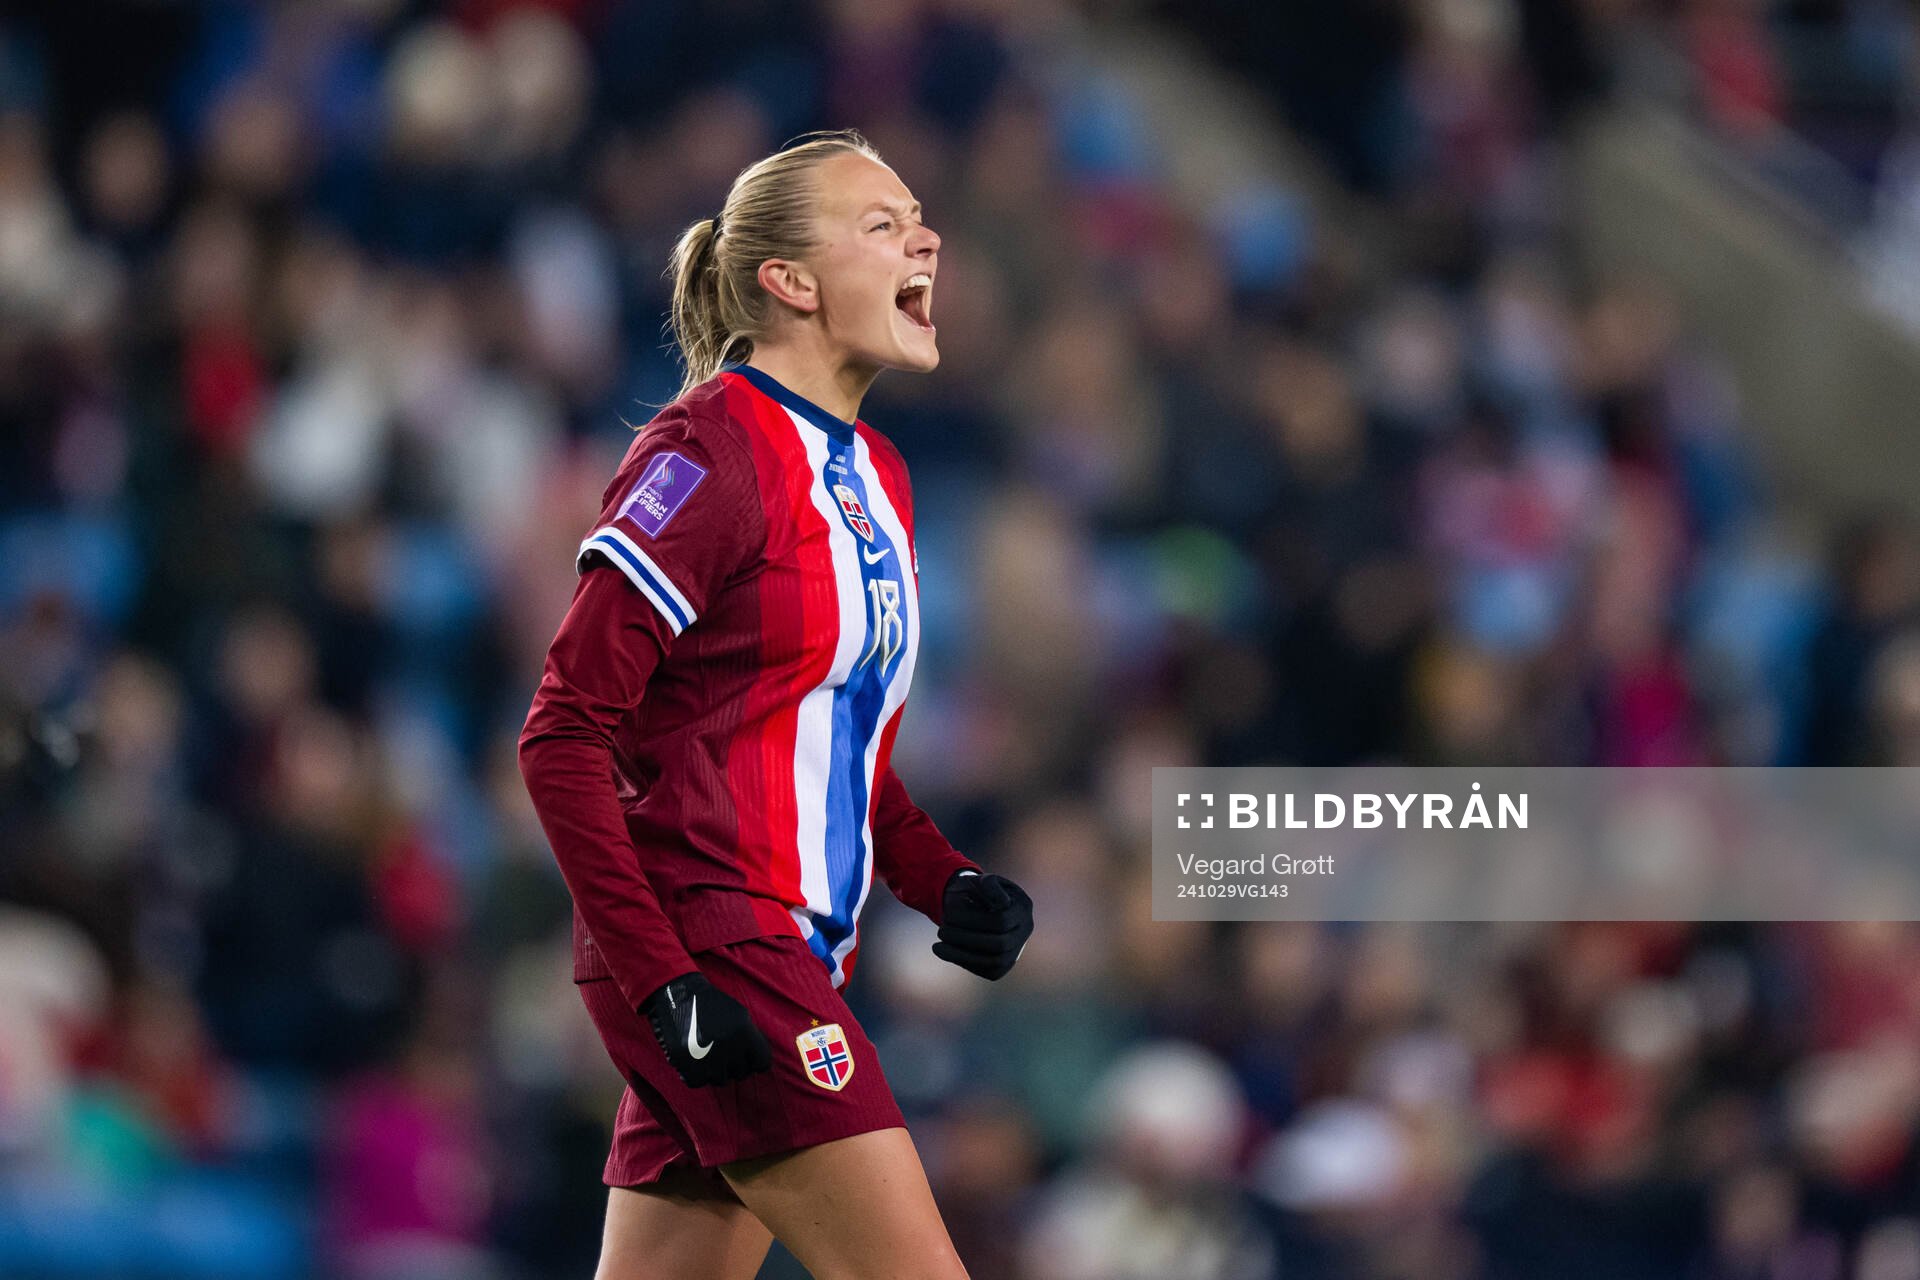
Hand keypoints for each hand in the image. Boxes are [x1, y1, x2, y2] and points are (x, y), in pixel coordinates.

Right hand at [641, 972, 772, 1086]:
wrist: (678, 995)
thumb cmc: (710, 1005)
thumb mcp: (739, 1015)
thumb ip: (751, 1038)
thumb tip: (758, 1063)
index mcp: (745, 1032)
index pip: (762, 1063)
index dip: (753, 1061)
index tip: (744, 1058)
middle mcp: (730, 1046)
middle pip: (740, 1073)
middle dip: (732, 1065)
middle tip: (720, 1052)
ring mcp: (709, 1058)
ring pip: (720, 1080)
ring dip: (713, 1071)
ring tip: (704, 1054)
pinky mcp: (687, 1064)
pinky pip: (697, 1082)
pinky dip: (693, 1075)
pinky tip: (691, 1061)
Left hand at [933, 871, 1033, 980]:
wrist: (975, 905)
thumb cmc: (976, 890)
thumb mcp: (979, 880)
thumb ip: (989, 885)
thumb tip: (1003, 902)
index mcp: (1022, 907)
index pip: (1001, 920)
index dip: (972, 920)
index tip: (947, 914)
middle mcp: (1025, 930)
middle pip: (1000, 944)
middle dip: (967, 939)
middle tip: (940, 931)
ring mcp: (1017, 950)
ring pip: (995, 963)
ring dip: (963, 955)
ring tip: (937, 947)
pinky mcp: (1004, 966)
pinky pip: (989, 971)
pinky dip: (965, 962)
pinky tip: (945, 952)